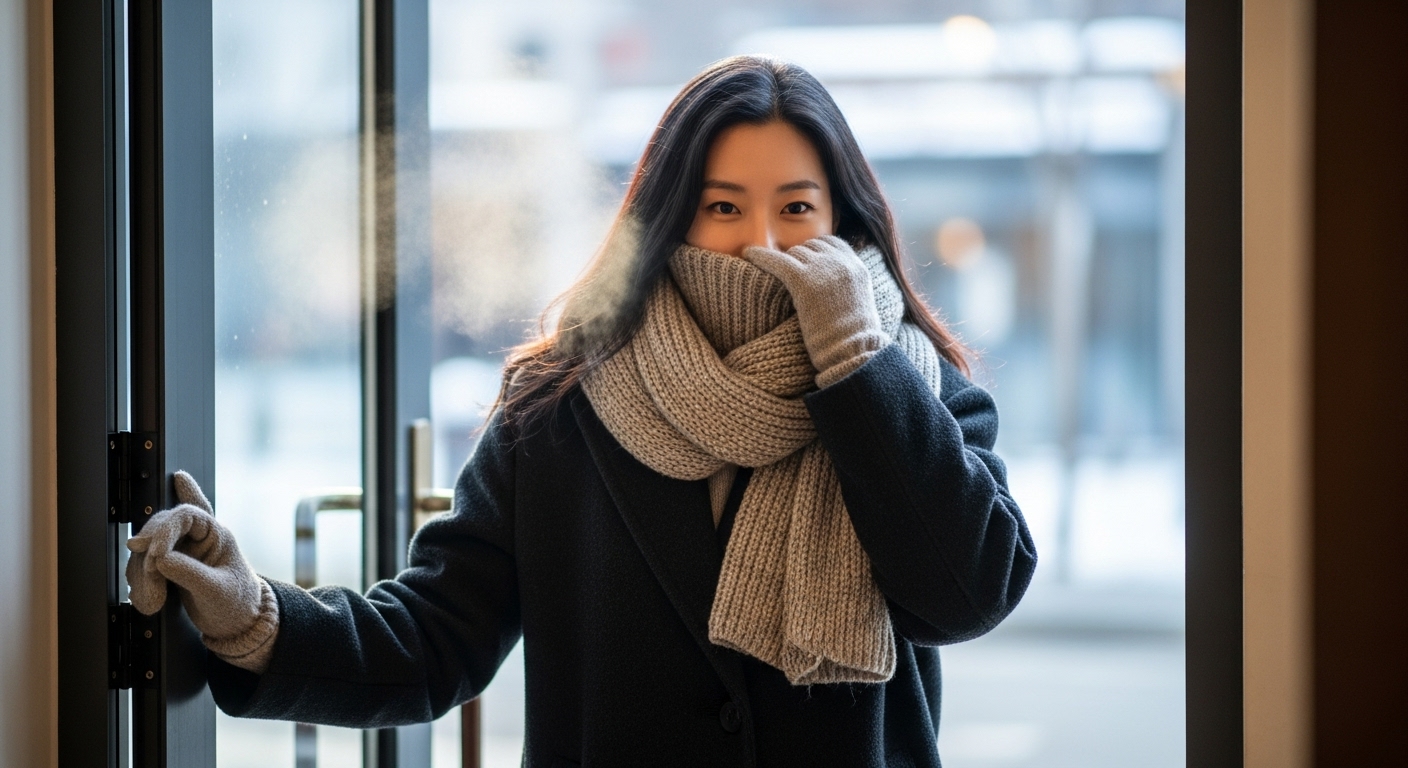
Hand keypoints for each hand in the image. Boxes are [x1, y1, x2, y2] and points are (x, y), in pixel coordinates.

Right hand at [125, 472, 263, 642]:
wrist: (236, 625)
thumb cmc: (237, 602)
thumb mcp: (215, 589)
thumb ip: (189, 572)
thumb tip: (158, 559)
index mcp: (215, 534)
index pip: (185, 516)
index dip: (165, 530)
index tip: (155, 554)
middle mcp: (196, 538)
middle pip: (160, 528)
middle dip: (149, 553)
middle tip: (149, 576)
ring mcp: (181, 553)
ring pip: (148, 550)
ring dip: (143, 574)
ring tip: (153, 600)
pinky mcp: (169, 569)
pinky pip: (145, 568)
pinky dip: (142, 585)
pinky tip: (148, 601)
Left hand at [742, 235, 889, 386]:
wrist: (851, 351)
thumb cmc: (853, 340)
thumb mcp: (858, 304)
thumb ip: (845, 286)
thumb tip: (829, 286)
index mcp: (857, 266)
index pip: (831, 243)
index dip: (814, 250)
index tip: (803, 261)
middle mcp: (841, 262)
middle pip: (810, 247)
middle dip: (798, 258)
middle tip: (786, 275)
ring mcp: (823, 270)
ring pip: (794, 253)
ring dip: (785, 264)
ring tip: (773, 277)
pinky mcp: (804, 281)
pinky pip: (778, 261)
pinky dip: (760, 256)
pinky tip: (747, 253)